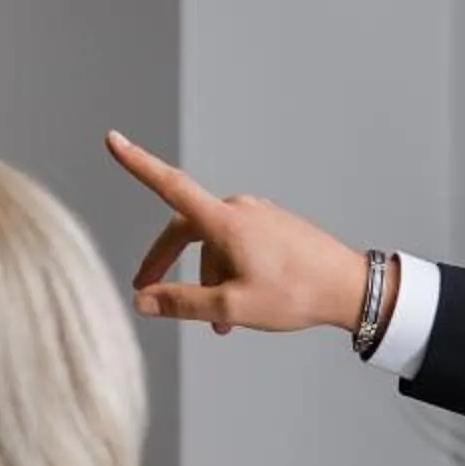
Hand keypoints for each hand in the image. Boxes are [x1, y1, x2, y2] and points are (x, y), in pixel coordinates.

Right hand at [107, 131, 374, 335]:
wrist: (352, 288)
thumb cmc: (295, 295)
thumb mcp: (231, 307)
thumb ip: (181, 303)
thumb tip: (143, 301)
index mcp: (225, 222)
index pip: (169, 186)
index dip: (137, 164)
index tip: (112, 140)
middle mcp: (239, 210)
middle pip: (185, 229)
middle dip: (167, 262)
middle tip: (148, 292)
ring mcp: (259, 216)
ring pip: (214, 245)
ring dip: (206, 280)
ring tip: (220, 325)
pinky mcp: (274, 226)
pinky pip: (237, 245)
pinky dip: (228, 272)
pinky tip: (240, 307)